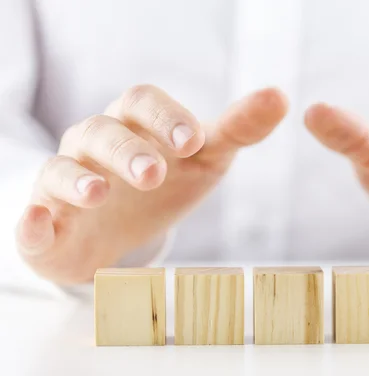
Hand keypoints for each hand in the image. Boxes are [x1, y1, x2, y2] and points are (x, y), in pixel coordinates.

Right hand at [17, 86, 287, 283]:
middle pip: (102, 133)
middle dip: (127, 150)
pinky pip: (30, 218)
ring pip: (62, 169)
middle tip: (155, 173)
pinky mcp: (46, 223)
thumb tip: (281, 96)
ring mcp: (66, 182)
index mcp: (135, 124)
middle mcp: (96, 145)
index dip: (165, 117)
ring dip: (79, 179)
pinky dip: (31, 221)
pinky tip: (39, 223)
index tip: (192, 141)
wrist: (116, 231)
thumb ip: (237, 129)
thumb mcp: (204, 157)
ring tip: (99, 193)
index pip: (142, 103)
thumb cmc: (163, 184)